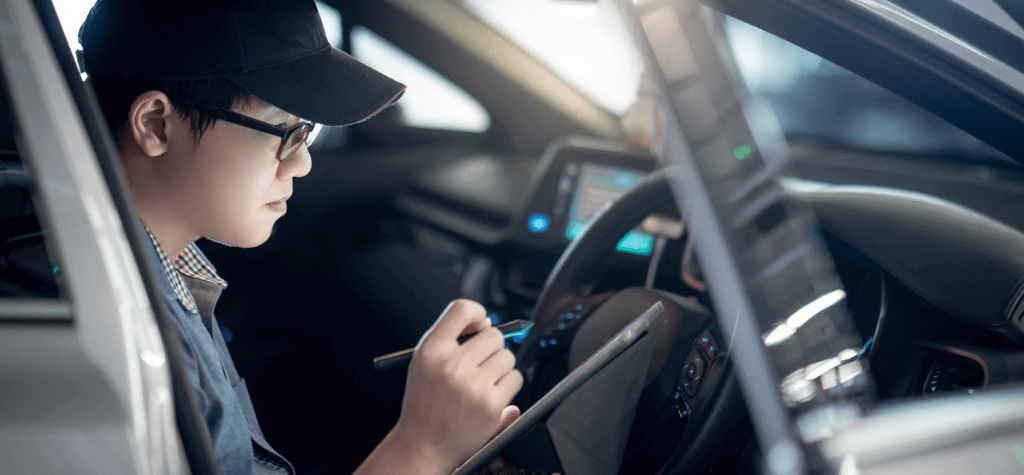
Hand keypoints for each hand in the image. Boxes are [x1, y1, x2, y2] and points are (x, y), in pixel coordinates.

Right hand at [393, 299, 523, 472]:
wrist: (422, 445)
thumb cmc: (426, 402)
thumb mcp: (424, 363)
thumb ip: (452, 339)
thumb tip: (488, 322)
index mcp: (431, 350)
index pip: (462, 309)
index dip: (477, 313)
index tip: (480, 325)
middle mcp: (451, 365)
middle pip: (493, 335)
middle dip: (491, 347)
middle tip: (479, 364)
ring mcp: (472, 385)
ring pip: (507, 356)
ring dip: (500, 367)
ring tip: (481, 383)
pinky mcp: (491, 404)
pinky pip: (515, 377)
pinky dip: (508, 385)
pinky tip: (489, 395)